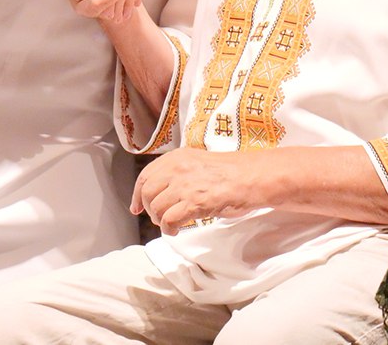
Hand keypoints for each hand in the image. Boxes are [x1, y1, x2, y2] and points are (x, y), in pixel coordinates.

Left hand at [131, 147, 268, 233]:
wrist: (251, 177)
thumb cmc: (231, 173)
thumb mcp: (199, 162)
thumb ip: (179, 172)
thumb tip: (163, 191)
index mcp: (177, 157)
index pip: (145, 176)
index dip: (137, 194)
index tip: (136, 207)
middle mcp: (177, 168)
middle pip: (146, 192)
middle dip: (149, 209)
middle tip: (158, 218)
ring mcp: (184, 185)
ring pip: (156, 208)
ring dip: (160, 220)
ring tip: (171, 224)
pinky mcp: (193, 202)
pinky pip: (168, 220)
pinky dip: (169, 229)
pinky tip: (177, 230)